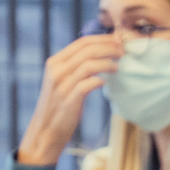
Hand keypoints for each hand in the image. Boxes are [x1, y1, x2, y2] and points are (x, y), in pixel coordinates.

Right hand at [16, 34, 126, 165]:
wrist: (46, 130)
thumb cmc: (60, 105)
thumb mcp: (63, 80)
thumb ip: (76, 67)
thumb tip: (99, 53)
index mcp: (55, 62)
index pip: (82, 42)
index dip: (102, 39)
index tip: (118, 41)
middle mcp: (56, 70)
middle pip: (87, 50)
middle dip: (108, 47)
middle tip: (123, 51)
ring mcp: (61, 85)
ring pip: (88, 64)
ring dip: (107, 62)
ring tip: (118, 65)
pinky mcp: (68, 100)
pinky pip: (87, 84)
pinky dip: (99, 80)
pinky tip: (106, 81)